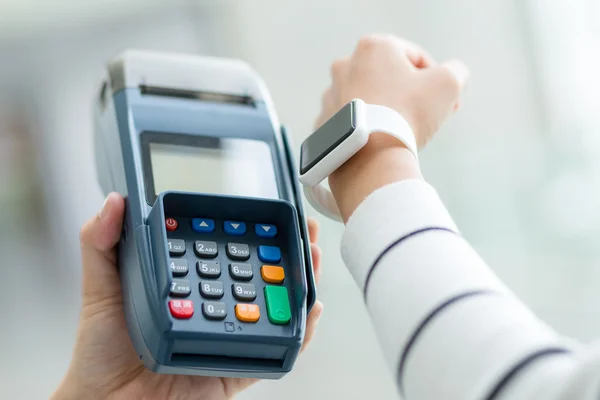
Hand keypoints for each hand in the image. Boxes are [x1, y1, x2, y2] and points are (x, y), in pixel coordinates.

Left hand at [51, 193, 323, 399]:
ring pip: (273, 307)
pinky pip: (274, 351)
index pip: (225, 253)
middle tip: (303, 230)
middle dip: (288, 251)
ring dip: (300, 282)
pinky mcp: (237, 367)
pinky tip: (308, 310)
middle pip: (259, 276)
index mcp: (188, 287)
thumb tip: (114, 203)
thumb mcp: (101, 289)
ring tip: (312, 258)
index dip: (251, 231)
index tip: (267, 212)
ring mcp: (227, 336)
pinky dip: (299, 333)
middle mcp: (213, 309)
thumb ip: (102, 244)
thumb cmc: (101, 353)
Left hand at [319, 35, 469, 220]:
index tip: (444, 102)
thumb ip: (456, 70)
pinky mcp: (323, 125)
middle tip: (425, 117)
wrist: (372, 160)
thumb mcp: (448, 84)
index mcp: (372, 47)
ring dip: (386, 111)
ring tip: (401, 133)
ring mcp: (329, 96)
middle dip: (409, 94)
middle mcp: (344, 66)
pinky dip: (366, 130)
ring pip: (368, 100)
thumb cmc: (409, 114)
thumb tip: (454, 73)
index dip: (435, 78)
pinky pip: (352, 124)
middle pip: (388, 78)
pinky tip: (380, 144)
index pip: (414, 57)